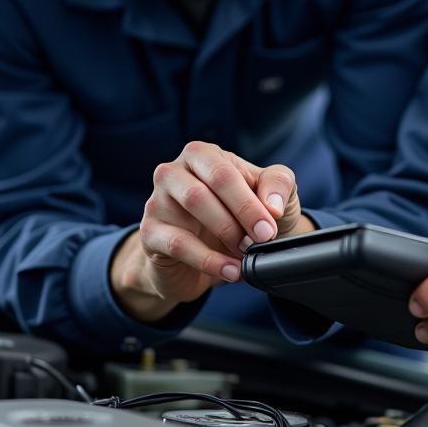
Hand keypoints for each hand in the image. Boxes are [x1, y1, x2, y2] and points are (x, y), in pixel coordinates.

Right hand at [110, 142, 313, 322]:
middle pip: (206, 188)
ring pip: (192, 209)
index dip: (249, 202)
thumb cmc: (239, 216)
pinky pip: (178, 244)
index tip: (269, 227)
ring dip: (226, 234)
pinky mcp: (149, 233)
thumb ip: (277, 186)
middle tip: (261, 240)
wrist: (212, 259)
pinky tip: (231, 271)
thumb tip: (272, 205)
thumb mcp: (267, 195)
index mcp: (202, 155)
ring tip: (246, 254)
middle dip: (240, 216)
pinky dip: (209, 260)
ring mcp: (157, 201)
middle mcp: (174, 171)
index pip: (225, 172)